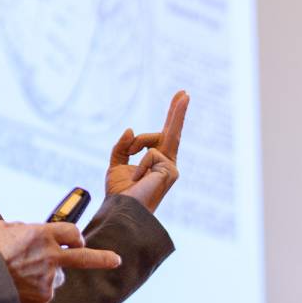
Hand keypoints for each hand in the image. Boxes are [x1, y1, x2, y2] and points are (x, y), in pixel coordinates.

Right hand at [0, 220, 120, 302]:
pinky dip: (32, 292)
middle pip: (84, 257)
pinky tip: (16, 288)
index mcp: (42, 235)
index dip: (74, 236)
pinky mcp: (43, 297)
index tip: (77, 240)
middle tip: (116, 260)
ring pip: (54, 278)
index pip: (71, 231)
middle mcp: (51, 256)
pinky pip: (42, 294)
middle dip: (103, 258)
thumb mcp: (2, 230)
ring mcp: (49, 279)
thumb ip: (19, 230)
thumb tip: (23, 232)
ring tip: (20, 277)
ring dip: (44, 277)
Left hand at [106, 90, 185, 212]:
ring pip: (154, 139)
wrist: (122, 210)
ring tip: (132, 174)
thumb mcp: (116, 165)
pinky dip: (139, 164)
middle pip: (173, 131)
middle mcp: (168, 162)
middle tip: (185, 92)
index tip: (182, 96)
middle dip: (178, 111)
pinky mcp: (171, 170)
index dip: (173, 116)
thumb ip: (123, 147)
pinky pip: (149, 153)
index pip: (164, 135)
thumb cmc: (120, 193)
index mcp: (157, 160)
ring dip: (135, 149)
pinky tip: (138, 180)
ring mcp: (171, 167)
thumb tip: (131, 129)